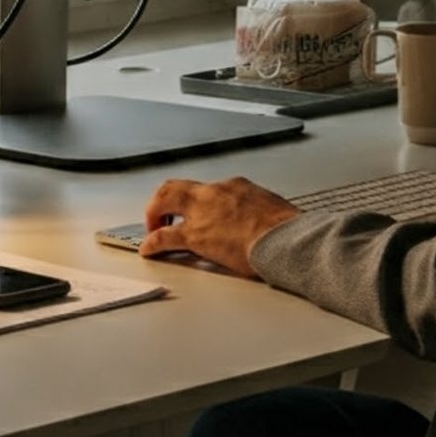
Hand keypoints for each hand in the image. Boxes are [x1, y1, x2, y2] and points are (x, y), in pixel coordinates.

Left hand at [139, 175, 299, 276]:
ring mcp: (202, 212)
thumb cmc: (286, 230)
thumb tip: (265, 225)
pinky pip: (163, 237)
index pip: (209, 190)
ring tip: (151, 229)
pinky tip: (149, 249)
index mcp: (237, 187)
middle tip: (161, 215)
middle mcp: (215, 193)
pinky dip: (152, 242)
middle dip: (164, 199)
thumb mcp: (275, 211)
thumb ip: (261, 214)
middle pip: (177, 186)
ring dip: (153, 214)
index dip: (198, 202)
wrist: (285, 238)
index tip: (197, 212)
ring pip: (164, 201)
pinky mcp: (195, 235)